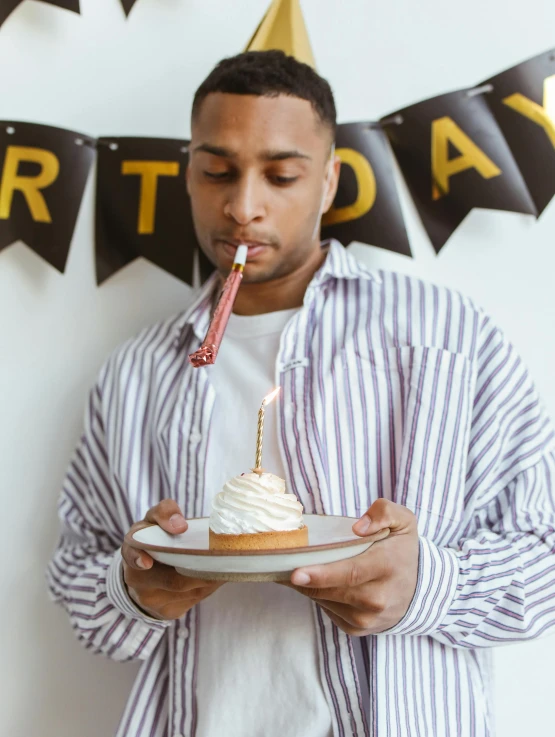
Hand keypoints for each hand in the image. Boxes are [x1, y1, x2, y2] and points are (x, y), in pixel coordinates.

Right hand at [121, 499, 223, 619]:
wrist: (145, 575)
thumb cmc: (155, 539)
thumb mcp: (156, 520)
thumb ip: (165, 512)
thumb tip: (180, 526)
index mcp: (132, 550)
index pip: (132, 554)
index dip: (138, 558)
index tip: (147, 562)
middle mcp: (137, 579)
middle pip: (173, 580)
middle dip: (201, 571)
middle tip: (222, 560)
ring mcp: (151, 600)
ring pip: (189, 591)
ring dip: (210, 578)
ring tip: (226, 565)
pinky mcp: (167, 612)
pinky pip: (194, 599)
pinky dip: (209, 587)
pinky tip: (216, 576)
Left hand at [284, 499, 418, 635]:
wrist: (422, 590)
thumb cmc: (403, 550)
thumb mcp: (403, 521)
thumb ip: (384, 512)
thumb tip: (358, 527)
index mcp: (387, 567)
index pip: (350, 572)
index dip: (321, 574)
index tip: (295, 573)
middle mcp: (378, 598)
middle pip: (331, 589)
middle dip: (304, 578)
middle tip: (283, 564)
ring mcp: (368, 618)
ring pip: (325, 601)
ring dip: (309, 586)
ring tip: (299, 569)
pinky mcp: (359, 629)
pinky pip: (328, 611)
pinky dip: (319, 597)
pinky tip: (318, 582)